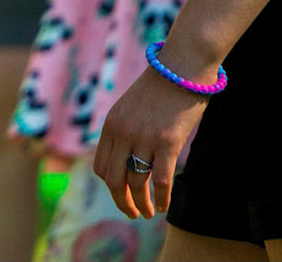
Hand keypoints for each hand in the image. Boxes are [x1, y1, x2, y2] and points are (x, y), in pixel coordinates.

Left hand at [93, 58, 213, 217]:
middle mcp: (122, 133)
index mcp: (110, 125)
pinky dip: (161, 198)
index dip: (110, 185)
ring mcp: (144, 138)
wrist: (181, 68)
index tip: (121, 195)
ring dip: (142, 204)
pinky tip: (163, 207)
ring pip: (136, 183)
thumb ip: (124, 130)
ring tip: (148, 212)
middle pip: (113, 180)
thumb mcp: (130, 108)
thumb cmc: (159, 89)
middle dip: (122, 201)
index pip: (101, 166)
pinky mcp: (168, 141)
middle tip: (132, 213)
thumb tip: (124, 157)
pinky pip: (161, 179)